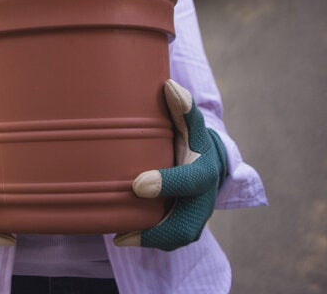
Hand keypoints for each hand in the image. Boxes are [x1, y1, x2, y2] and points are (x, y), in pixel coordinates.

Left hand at [114, 79, 227, 250]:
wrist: (205, 158)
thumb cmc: (188, 136)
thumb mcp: (187, 121)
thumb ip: (181, 106)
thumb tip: (169, 86)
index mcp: (205, 168)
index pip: (191, 179)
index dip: (167, 184)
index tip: (137, 184)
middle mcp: (206, 196)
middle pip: (189, 223)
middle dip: (158, 229)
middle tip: (124, 230)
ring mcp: (198, 214)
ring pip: (179, 236)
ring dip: (151, 240)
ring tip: (120, 236)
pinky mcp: (187, 224)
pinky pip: (171, 239)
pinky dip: (150, 241)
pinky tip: (123, 237)